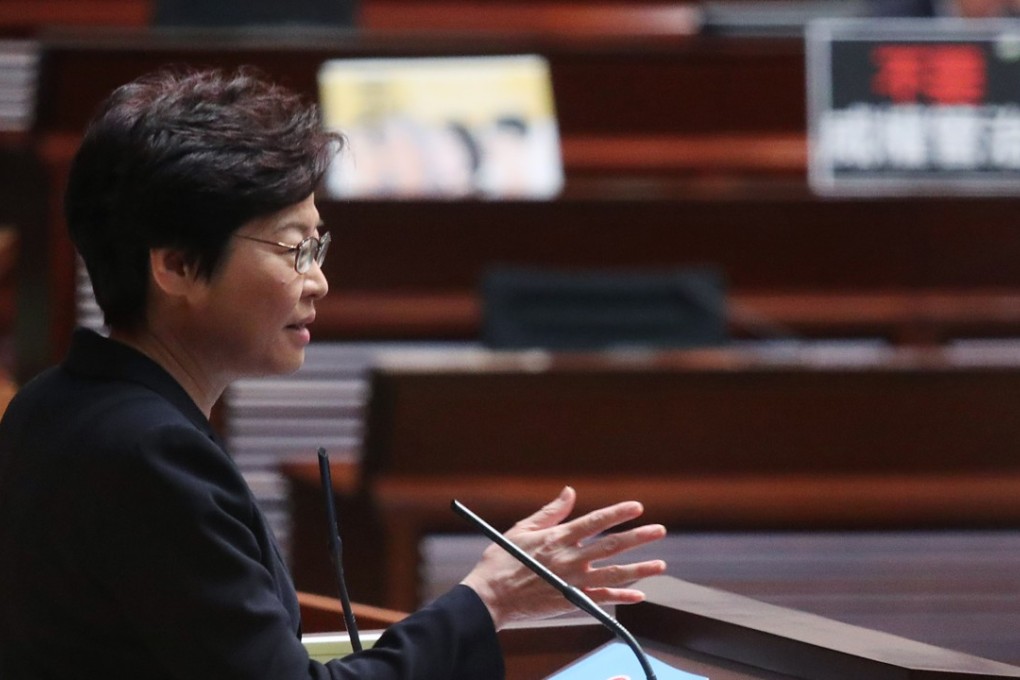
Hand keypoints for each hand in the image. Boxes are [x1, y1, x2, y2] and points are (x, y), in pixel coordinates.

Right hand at [460, 486, 666, 629]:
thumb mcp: (522, 529)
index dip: (618, 513)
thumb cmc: (502, 561)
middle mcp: (570, 559)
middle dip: (638, 537)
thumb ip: (550, 512)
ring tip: (660, 564)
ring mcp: (573, 582)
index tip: (637, 507)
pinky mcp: (571, 601)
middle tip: (659, 530)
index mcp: (558, 538)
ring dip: (639, 568)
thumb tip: (569, 492)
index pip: (595, 521)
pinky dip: (621, 597)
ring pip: (613, 574)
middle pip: (612, 546)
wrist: (490, 599)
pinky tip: (639, 594)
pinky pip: (602, 599)